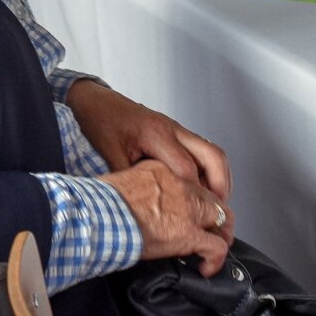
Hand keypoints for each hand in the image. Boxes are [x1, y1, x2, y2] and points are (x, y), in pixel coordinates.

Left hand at [66, 80, 231, 202]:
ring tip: (215, 203)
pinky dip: (208, 171)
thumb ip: (129, 177)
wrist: (95, 102)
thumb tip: (140, 205)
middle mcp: (173, 129)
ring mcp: (177, 130)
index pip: (186, 167)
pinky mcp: (175, 133)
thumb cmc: (100, 122)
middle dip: (220, 184)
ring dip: (220, 178)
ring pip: (213, 153)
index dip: (194, 193)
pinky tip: (201, 188)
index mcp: (156, 134)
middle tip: (218, 209)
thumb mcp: (109, 152)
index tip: (195, 213)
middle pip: (213, 156)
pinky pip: (202, 151)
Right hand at [100, 159, 234, 274]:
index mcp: (162, 171)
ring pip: (222, 218)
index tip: (189, 211)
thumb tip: (139, 204)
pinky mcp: (189, 234)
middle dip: (215, 216)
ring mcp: (188, 209)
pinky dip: (215, 260)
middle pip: (211, 198)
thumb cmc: (99, 203)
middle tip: (212, 230)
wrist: (98, 216)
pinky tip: (206, 268)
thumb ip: (138, 188)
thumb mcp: (120, 182)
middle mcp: (180, 185)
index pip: (189, 182)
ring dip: (221, 235)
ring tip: (215, 248)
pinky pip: (216, 247)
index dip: (193, 199)